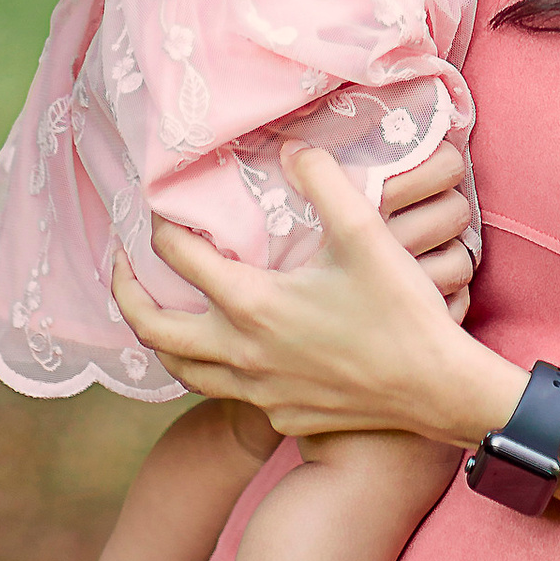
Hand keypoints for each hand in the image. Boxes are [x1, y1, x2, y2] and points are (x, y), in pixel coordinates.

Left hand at [108, 141, 520, 446]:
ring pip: (183, 371)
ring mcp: (260, 392)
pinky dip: (212, 367)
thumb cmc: (402, 311)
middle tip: (120, 264)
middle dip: (126, 293)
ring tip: (161, 311)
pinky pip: (228, 392)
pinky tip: (231, 348)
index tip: (159, 205)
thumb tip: (292, 145)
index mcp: (253, 305)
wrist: (439, 390)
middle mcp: (242, 354)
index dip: (161, 226)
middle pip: (153, 329)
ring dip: (163, 338)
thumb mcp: (365, 233)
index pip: (179, 258)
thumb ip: (322, 180)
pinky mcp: (281, 416)